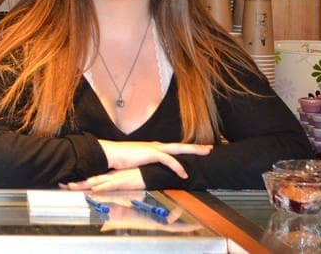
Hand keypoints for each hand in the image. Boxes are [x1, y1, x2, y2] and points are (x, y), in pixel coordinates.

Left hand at [61, 167, 145, 191]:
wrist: (149, 171)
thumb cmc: (136, 176)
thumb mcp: (122, 182)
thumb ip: (112, 186)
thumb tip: (102, 192)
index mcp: (107, 176)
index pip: (89, 179)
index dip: (77, 181)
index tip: (65, 184)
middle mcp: (108, 176)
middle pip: (88, 180)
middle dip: (75, 184)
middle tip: (62, 185)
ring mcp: (114, 178)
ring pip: (96, 181)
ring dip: (84, 184)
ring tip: (72, 186)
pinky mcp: (122, 181)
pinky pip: (110, 184)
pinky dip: (102, 186)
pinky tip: (95, 188)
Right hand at [98, 140, 212, 178]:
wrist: (111, 154)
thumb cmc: (120, 159)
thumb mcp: (137, 162)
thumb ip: (146, 165)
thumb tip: (151, 171)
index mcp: (153, 148)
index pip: (173, 148)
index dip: (185, 149)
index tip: (195, 150)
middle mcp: (156, 146)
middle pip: (180, 145)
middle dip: (195, 147)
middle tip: (209, 148)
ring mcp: (154, 148)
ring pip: (179, 148)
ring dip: (193, 150)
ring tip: (205, 153)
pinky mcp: (151, 153)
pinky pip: (169, 160)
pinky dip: (178, 167)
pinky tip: (184, 174)